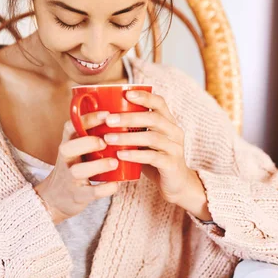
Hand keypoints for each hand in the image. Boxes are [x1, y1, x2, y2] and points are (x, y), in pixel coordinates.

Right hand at [34, 111, 119, 223]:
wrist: (56, 197)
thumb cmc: (74, 165)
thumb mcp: (76, 148)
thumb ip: (89, 133)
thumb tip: (119, 114)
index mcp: (67, 143)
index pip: (71, 126)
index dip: (87, 119)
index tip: (106, 114)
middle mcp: (66, 159)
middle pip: (69, 147)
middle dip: (88, 142)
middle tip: (105, 141)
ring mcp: (70, 178)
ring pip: (79, 171)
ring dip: (98, 165)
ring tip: (115, 162)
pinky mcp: (78, 195)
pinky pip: (91, 192)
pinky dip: (104, 189)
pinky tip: (116, 184)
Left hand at [104, 90, 211, 220]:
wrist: (175, 184)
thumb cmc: (154, 158)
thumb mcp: (145, 141)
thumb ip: (133, 129)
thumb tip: (102, 117)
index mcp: (168, 122)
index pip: (159, 102)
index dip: (144, 96)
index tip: (126, 93)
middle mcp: (174, 131)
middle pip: (153, 118)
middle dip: (129, 117)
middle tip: (108, 120)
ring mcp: (175, 148)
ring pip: (152, 137)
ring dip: (127, 137)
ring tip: (108, 138)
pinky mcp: (172, 164)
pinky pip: (153, 157)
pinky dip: (135, 155)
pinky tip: (120, 155)